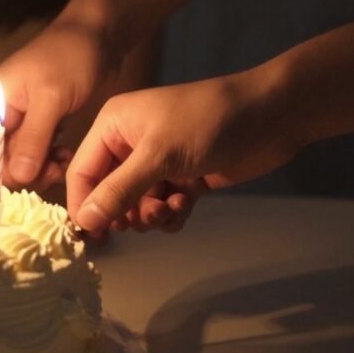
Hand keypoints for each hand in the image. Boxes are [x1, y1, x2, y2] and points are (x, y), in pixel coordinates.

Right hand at [0, 18, 120, 191]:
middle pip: (1, 159)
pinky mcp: (35, 121)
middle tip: (58, 169)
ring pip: (18, 159)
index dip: (6, 171)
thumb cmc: (69, 58)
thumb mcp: (51, 98)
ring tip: (64, 160)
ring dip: (40, 167)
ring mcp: (16, 118)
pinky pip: (33, 151)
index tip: (38, 175)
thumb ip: (33, 137)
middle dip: (27, 171)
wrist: (95, 35)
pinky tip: (65, 153)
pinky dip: (47, 158)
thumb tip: (18, 175)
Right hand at [66, 70, 299, 235]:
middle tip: (146, 218)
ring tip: (174, 207)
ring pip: (136, 203)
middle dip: (125, 210)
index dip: (84, 203)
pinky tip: (187, 203)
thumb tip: (83, 222)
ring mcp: (158, 161)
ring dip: (151, 213)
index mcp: (112, 126)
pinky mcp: (183, 176)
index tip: (92, 236)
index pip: (82, 171)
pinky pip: (162, 205)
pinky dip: (171, 212)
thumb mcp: (158, 156)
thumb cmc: (206, 124)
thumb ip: (118, 190)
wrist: (272, 116)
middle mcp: (129, 143)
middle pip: (108, 191)